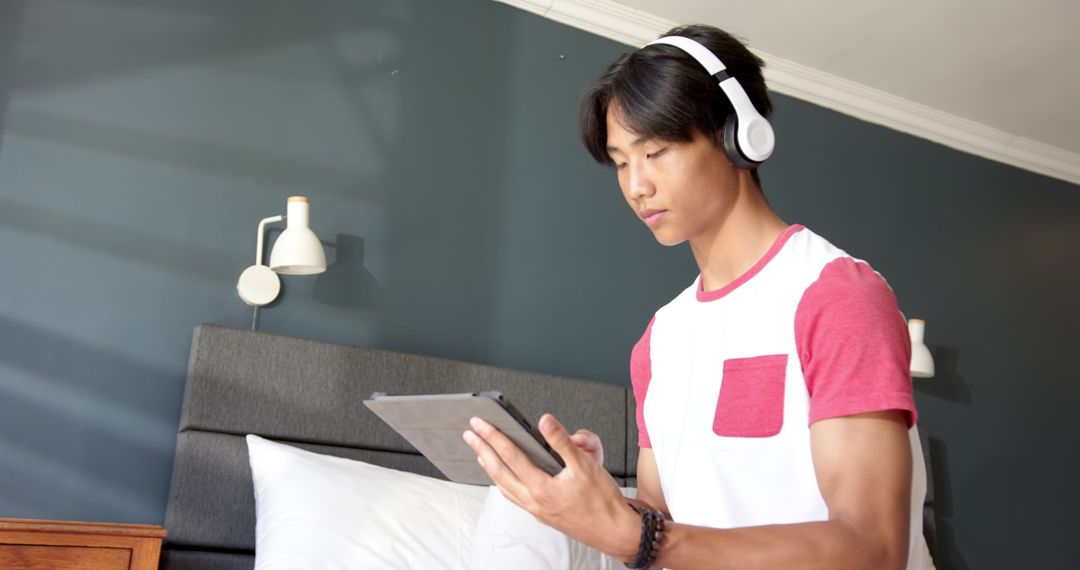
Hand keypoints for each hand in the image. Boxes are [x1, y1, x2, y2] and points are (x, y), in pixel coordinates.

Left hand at [463, 413, 638, 560]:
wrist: (615, 531)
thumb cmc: (603, 502)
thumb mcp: (585, 464)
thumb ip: (562, 441)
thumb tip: (545, 421)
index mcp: (541, 488)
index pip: (509, 455)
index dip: (493, 436)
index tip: (480, 424)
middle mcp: (534, 501)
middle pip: (498, 472)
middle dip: (482, 450)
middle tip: (469, 435)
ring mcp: (536, 510)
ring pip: (504, 487)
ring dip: (490, 468)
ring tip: (480, 455)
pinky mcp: (542, 515)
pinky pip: (515, 497)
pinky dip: (504, 484)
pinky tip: (505, 479)